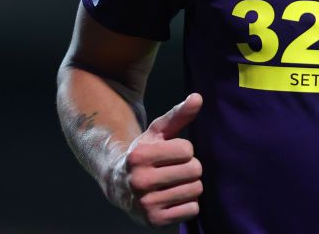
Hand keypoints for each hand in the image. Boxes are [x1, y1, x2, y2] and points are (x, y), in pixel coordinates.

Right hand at [108, 93, 203, 226]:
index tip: (172, 153)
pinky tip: (174, 198)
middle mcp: (139, 181)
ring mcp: (146, 204)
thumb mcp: (157, 132)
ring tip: (174, 183)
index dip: (184, 150)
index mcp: (139, 156)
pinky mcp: (154, 221)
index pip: (187, 150)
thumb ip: (178, 115)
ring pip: (195, 190)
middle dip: (190, 167)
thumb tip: (198, 97)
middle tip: (175, 169)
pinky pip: (192, 209)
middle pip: (194, 170)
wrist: (120, 186)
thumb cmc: (145, 154)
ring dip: (190, 185)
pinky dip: (188, 203)